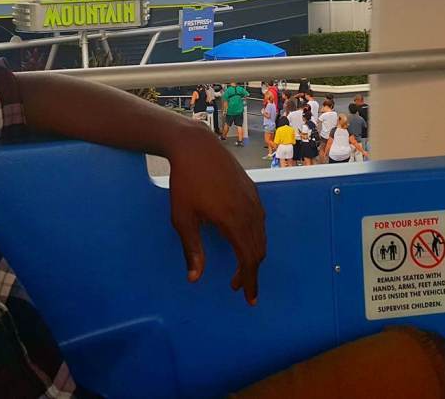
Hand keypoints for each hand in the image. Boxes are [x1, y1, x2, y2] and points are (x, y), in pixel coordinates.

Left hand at [166, 124, 265, 304]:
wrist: (196, 146)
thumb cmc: (185, 182)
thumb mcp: (182, 218)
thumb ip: (192, 249)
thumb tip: (195, 278)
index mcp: (233, 221)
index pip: (248, 260)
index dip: (249, 282)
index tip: (249, 298)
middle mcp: (249, 211)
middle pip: (258, 250)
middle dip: (251, 273)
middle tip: (238, 288)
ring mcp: (253, 199)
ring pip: (261, 235)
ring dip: (253, 255)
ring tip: (239, 268)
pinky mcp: (252, 190)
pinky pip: (260, 220)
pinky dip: (255, 237)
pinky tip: (242, 240)